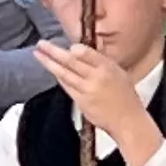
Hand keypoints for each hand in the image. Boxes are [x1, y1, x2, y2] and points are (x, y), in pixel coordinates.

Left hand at [33, 37, 156, 163]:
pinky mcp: (81, 102)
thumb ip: (102, 61)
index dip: (75, 49)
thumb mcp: (120, 73)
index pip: (88, 53)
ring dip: (49, 63)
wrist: (127, 121)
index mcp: (108, 68)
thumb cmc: (126, 97)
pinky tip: (52, 71)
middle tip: (41, 44)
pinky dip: (59, 78)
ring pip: (64, 73)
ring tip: (38, 55)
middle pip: (71, 61)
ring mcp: (87, 90)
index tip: (67, 45)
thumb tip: (86, 48)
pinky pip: (67, 87)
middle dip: (53, 51)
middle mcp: (96, 77)